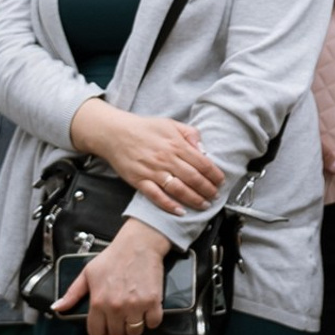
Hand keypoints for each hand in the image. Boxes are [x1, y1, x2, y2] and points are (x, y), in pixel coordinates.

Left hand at [55, 218, 169, 334]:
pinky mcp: (152, 301)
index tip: (107, 329)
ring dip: (135, 329)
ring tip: (135, 321)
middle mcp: (115, 307)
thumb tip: (58, 307)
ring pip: (135, 332)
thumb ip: (72, 293)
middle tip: (122, 329)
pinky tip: (148, 314)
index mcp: (98, 302)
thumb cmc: (113, 257)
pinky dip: (151, 321)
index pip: (97, 332)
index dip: (101, 332)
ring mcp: (135, 305)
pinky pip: (153, 322)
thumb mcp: (87, 273)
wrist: (139, 244)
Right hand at [72, 101, 222, 212]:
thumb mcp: (171, 124)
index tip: (221, 181)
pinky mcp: (139, 181)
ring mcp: (152, 171)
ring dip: (194, 199)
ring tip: (204, 205)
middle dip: (208, 190)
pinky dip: (169, 205)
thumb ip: (190, 134)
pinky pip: (156, 196)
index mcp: (176, 145)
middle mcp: (166, 159)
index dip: (214, 174)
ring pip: (178, 189)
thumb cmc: (143, 128)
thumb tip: (203, 148)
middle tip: (215, 196)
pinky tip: (180, 211)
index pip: (202, 163)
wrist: (114, 133)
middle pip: (193, 178)